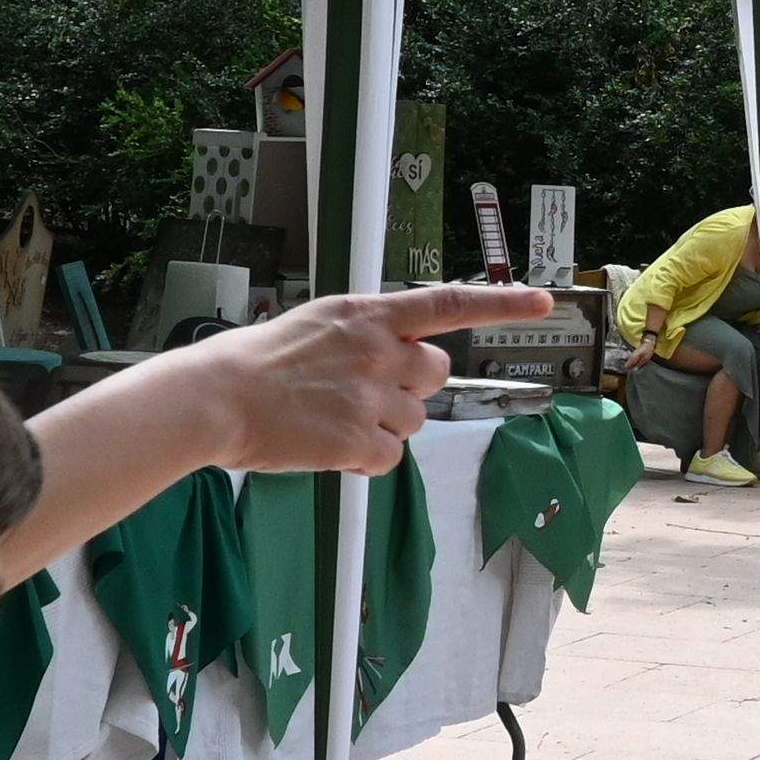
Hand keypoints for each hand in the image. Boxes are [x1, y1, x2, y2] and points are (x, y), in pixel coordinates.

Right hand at [174, 283, 551, 475]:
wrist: (215, 398)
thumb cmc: (254, 362)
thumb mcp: (317, 324)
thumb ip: (363, 334)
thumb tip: (394, 351)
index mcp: (368, 314)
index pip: (449, 303)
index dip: (501, 302)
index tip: (544, 300)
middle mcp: (378, 350)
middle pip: (435, 373)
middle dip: (411, 386)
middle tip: (363, 392)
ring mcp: (371, 396)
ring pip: (413, 419)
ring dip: (383, 424)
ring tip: (330, 418)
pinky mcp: (358, 440)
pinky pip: (389, 457)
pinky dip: (366, 459)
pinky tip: (329, 446)